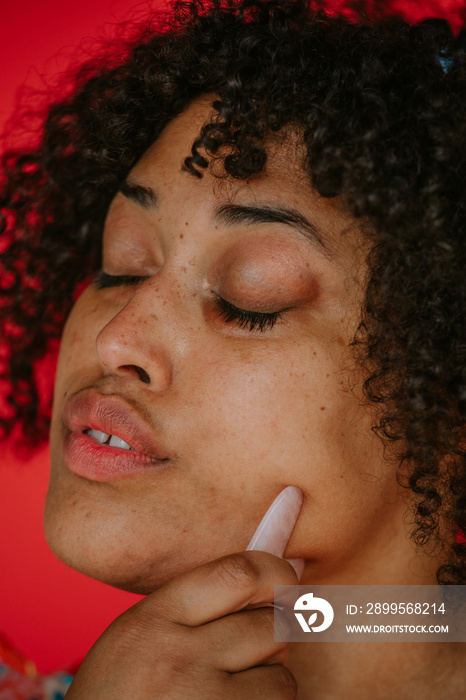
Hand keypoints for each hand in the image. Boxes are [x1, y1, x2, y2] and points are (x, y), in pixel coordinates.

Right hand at [65, 551, 297, 698]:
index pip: (237, 573)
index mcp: (154, 620)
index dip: (275, 573)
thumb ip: (190, 607)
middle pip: (269, 625)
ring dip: (271, 683)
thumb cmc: (120, 694)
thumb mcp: (137, 636)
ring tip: (237, 689)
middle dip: (274, 636)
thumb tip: (269, 583)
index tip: (285, 582)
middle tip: (257, 648)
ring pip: (281, 678)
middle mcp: (178, 658)